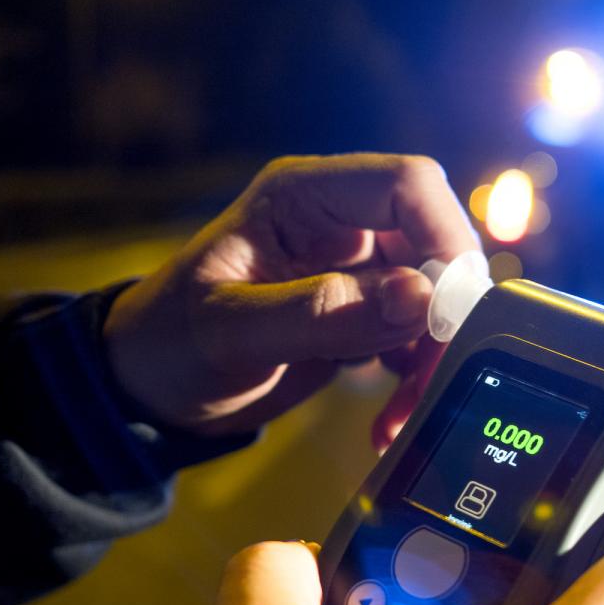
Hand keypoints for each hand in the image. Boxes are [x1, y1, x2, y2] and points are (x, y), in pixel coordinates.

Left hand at [103, 154, 478, 438]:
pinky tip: (389, 419)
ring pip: (438, 298)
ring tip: (401, 413)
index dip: (445, 236)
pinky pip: (420, 338)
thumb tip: (422, 297)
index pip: (409, 184)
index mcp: (305, 196)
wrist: (153, 389)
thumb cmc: (168, 343)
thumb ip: (321, 312)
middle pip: (437, 244)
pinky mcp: (367, 314)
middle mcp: (342, 223)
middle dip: (445, 315)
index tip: (451, 310)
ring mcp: (359, 270)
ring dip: (434, 358)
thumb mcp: (231, 331)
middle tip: (431, 377)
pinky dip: (418, 380)